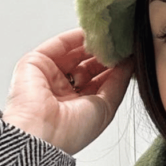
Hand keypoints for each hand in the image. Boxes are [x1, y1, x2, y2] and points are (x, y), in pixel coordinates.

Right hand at [2, 29, 134, 155]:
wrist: (42, 133)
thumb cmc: (72, 131)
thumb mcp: (107, 106)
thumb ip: (119, 82)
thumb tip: (130, 63)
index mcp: (79, 106)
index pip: (100, 81)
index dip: (115, 68)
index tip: (130, 56)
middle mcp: (64, 91)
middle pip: (88, 66)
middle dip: (105, 55)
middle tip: (121, 44)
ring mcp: (49, 76)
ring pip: (74, 53)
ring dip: (92, 45)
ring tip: (110, 37)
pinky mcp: (35, 63)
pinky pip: (58, 45)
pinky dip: (74, 37)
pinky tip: (91, 32)